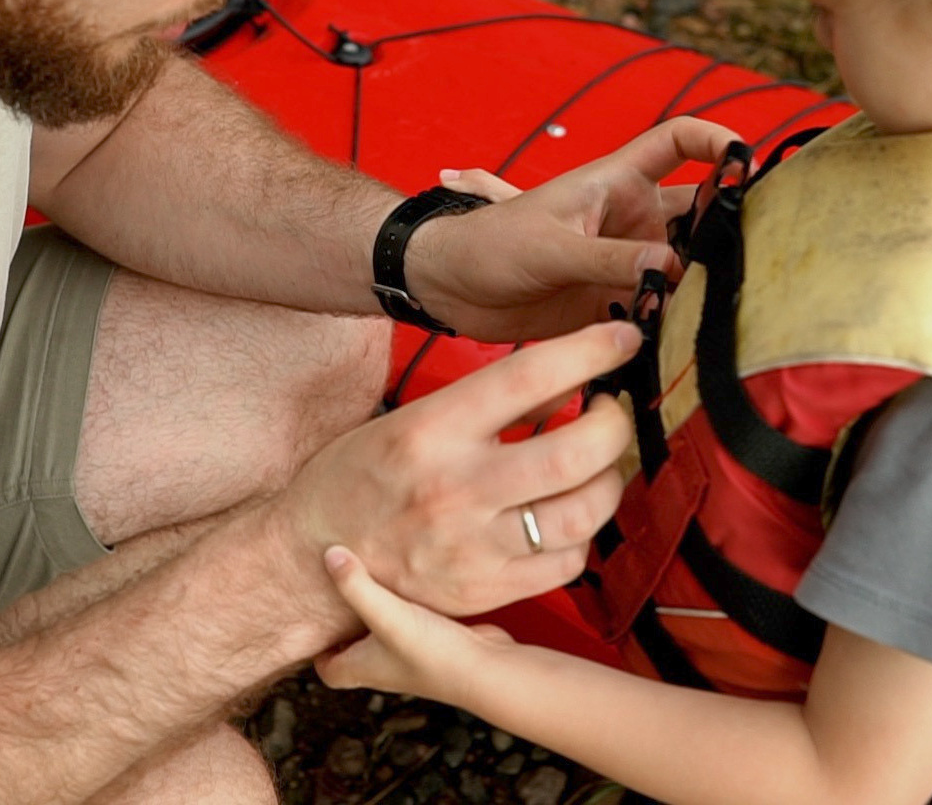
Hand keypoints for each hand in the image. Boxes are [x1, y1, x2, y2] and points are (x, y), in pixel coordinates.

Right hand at [280, 321, 638, 620]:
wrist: (306, 559)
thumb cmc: (358, 477)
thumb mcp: (410, 419)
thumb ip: (487, 402)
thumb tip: (569, 377)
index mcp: (431, 430)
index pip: (529, 376)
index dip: (591, 351)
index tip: (624, 339)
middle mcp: (456, 488)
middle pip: (575, 451)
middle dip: (614, 425)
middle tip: (612, 414)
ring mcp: (473, 546)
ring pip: (583, 511)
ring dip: (608, 482)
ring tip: (599, 466)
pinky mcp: (485, 591)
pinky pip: (566, 562)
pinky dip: (582, 534)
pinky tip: (568, 515)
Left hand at [315, 546, 517, 708]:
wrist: (487, 669)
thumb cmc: (433, 652)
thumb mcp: (387, 615)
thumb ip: (357, 586)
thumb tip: (329, 554)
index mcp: (362, 669)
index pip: (327, 669)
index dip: (316, 649)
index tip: (312, 616)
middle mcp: (384, 665)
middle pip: (353, 648)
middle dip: (344, 623)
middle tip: (337, 588)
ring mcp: (411, 654)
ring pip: (383, 632)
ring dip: (377, 609)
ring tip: (371, 575)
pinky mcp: (435, 639)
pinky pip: (411, 620)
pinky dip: (406, 603)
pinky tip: (411, 578)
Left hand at [402, 117, 739, 340]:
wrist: (448, 289)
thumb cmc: (490, 245)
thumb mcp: (551, 247)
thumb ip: (610, 258)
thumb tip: (673, 269)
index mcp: (617, 182)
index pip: (679, 142)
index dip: (717, 143)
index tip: (748, 162)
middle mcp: (631, 220)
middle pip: (699, 216)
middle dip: (728, 232)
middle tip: (751, 261)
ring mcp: (626, 263)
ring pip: (685, 269)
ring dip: (702, 286)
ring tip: (724, 309)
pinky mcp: (615, 305)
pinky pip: (659, 311)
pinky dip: (675, 324)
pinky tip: (689, 341)